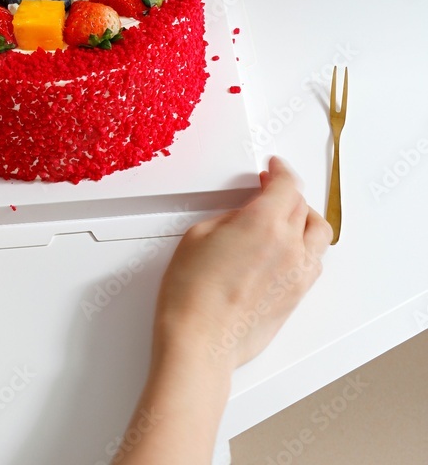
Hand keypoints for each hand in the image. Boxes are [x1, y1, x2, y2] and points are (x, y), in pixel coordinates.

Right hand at [153, 156, 331, 370]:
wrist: (200, 341)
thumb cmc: (192, 294)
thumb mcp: (199, 235)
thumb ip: (230, 218)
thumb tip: (244, 218)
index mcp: (265, 223)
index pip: (287, 185)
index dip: (280, 170)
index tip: (274, 168)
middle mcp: (289, 247)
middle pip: (303, 206)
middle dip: (287, 192)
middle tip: (271, 188)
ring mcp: (297, 274)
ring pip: (317, 234)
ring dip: (303, 219)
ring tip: (286, 217)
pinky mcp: (296, 297)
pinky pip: (313, 261)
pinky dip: (306, 246)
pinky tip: (289, 248)